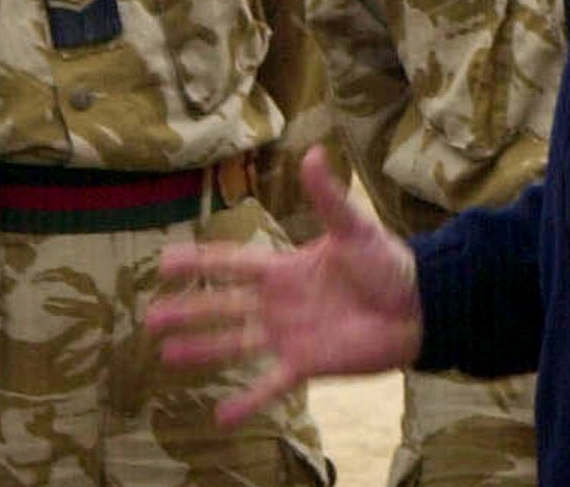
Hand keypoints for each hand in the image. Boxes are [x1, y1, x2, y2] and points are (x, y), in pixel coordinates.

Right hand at [146, 145, 422, 426]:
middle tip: (150, 318)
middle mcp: (279, 303)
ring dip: (202, 350)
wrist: (420, 308)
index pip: (232, 263)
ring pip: (235, 344)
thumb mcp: (354, 228)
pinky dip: (247, 401)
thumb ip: (328, 197)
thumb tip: (313, 152)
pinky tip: (220, 418)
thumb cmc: (388, 264)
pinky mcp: (306, 365)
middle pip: (223, 306)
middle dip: (187, 311)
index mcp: (285, 267)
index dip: (199, 262)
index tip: (163, 262)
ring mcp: (289, 336)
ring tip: (166, 356)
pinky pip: (270, 385)